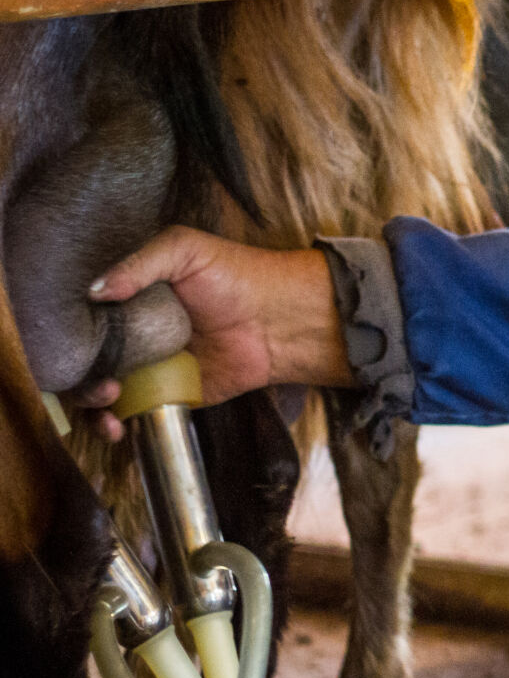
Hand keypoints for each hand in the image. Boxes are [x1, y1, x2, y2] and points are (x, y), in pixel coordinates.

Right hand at [74, 226, 350, 435]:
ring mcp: (145, 367)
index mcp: (124, 299)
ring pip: (97, 391)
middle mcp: (127, 334)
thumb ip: (138, 265)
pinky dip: (114, 425)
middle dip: (75, 377)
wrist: (278, 319)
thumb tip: (95, 291)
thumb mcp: (183, 251)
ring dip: (90, 405)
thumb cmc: (233, 275)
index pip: (76, 320)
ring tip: (111, 399)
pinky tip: (118, 426)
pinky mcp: (166, 395)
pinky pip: (131, 415)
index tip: (64, 347)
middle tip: (103, 380)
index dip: (61, 335)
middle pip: (80, 360)